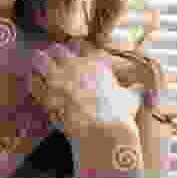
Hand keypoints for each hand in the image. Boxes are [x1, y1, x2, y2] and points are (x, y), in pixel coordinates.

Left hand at [28, 43, 144, 138]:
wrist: (106, 132)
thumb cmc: (119, 117)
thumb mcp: (131, 99)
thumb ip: (135, 90)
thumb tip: (143, 90)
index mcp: (94, 63)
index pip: (77, 44)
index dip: (71, 50)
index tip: (68, 57)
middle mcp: (76, 66)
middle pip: (56, 49)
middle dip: (52, 56)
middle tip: (49, 65)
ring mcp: (61, 78)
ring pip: (40, 61)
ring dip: (38, 67)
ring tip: (38, 73)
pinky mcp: (49, 94)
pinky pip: (33, 82)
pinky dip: (32, 84)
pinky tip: (34, 87)